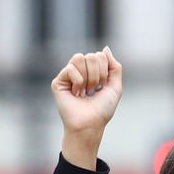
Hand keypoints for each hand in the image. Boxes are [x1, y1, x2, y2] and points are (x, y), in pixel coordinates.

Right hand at [52, 47, 121, 169]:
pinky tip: (75, 93)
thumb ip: (114, 67)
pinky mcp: (58, 82)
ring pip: (80, 58)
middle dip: (97, 74)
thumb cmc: (102, 110)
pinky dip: (78, 81)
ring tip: (84, 92)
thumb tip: (105, 48)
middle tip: (93, 90)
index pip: (100, 55)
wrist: (90, 124)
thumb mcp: (115, 87)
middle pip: (91, 55)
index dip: (105, 71)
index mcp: (92, 72)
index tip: (101, 87)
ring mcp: (68, 76)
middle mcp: (79, 72)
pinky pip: (70, 68)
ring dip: (88, 77)